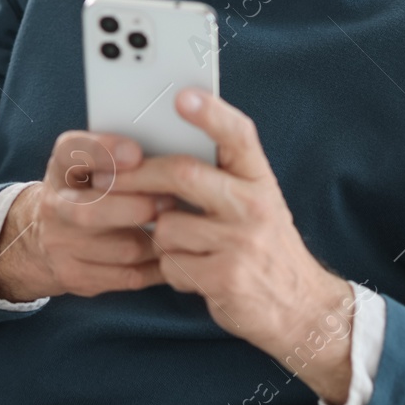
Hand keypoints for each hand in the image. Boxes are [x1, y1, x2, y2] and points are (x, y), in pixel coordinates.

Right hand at [0, 131, 172, 302]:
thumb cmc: (88, 191)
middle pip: (89, 211)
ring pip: (121, 249)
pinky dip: (159, 265)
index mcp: (61, 167)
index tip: (135, 153)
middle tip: (170, 200)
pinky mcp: (77, 276)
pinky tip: (174, 252)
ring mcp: (61, 246)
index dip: (102, 151)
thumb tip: (171, 161)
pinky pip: (129, 276)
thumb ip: (124, 158)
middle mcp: (55, 206)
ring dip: (158, 239)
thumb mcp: (92, 164)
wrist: (46, 237)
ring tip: (181, 227)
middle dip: (136, 207)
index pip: (71, 152)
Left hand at [110, 87, 356, 404]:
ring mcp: (242, 241)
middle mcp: (255, 205)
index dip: (210, 113)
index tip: (182, 96)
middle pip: (184, 174)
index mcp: (260, 180)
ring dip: (160, 240)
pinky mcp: (226, 276)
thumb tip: (156, 154)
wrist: (301, 308)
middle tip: (103, 179)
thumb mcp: (256, 205)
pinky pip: (171, 264)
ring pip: (167, 226)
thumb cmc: (264, 248)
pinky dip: (173, 270)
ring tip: (185, 249)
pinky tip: (195, 274)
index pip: (238, 135)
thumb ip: (220, 179)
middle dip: (136, 175)